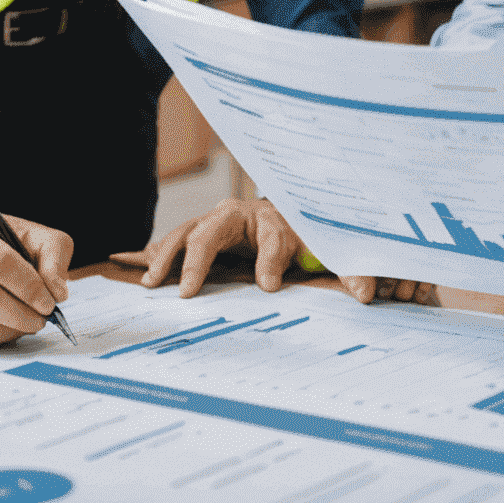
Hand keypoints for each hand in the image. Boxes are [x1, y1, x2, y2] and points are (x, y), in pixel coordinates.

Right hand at [110, 198, 437, 306]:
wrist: (289, 208)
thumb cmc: (307, 231)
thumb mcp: (329, 248)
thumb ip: (349, 268)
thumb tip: (367, 293)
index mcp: (276, 218)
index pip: (272, 236)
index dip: (271, 260)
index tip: (269, 286)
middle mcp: (240, 215)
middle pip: (215, 230)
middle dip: (200, 258)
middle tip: (188, 291)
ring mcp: (216, 222)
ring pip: (187, 233)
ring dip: (168, 255)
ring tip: (153, 283)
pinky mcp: (201, 234)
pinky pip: (175, 242)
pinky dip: (155, 254)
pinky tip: (136, 269)